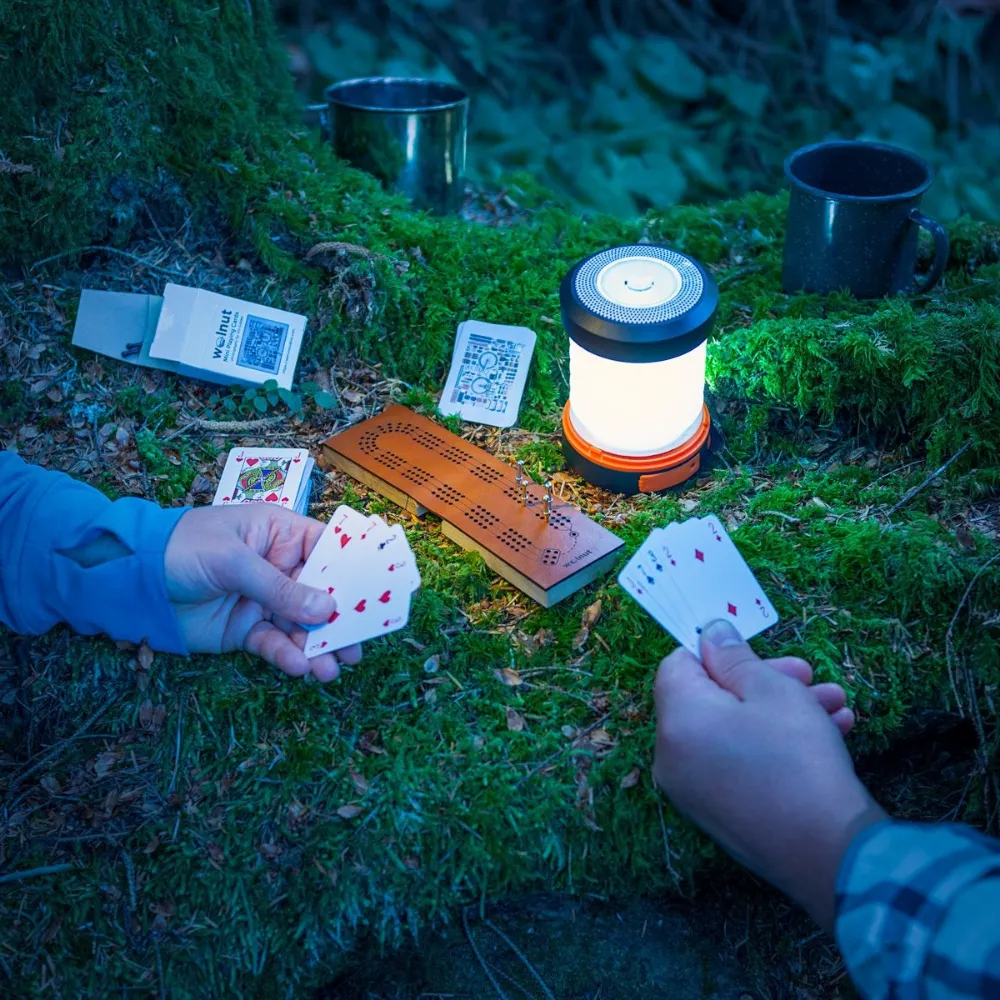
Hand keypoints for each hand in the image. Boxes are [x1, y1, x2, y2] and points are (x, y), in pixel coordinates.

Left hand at [164, 505, 360, 681]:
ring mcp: (265, 602)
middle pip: (323, 594)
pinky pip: (276, 644)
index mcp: (282, 535)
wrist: (130, 580)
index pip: (330, 551)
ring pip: (303, 626)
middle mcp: (281, 569)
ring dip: (319, 647)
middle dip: (341, 620)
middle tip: (358, 644)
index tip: (377, 597)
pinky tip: (299, 667)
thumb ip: (279, 587)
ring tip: (331, 668)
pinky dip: (288, 657)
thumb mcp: (233, 560)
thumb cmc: (182, 548)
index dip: (354, 572)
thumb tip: (326, 610)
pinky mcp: (247, 631)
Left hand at [652, 619, 885, 930]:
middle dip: (763, 681)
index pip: (678, 665)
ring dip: (781, 711)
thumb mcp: (772, 690)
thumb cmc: (798, 758)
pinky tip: (831, 736)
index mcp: (675, 721)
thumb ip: (734, 657)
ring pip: (732, 732)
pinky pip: (738, 764)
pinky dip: (774, 746)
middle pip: (709, 699)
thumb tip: (710, 632)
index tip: (761, 652)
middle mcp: (672, 757)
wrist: (832, 855)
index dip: (719, 652)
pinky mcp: (720, 816)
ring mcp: (693, 793)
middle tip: (809, 675)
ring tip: (836, 705)